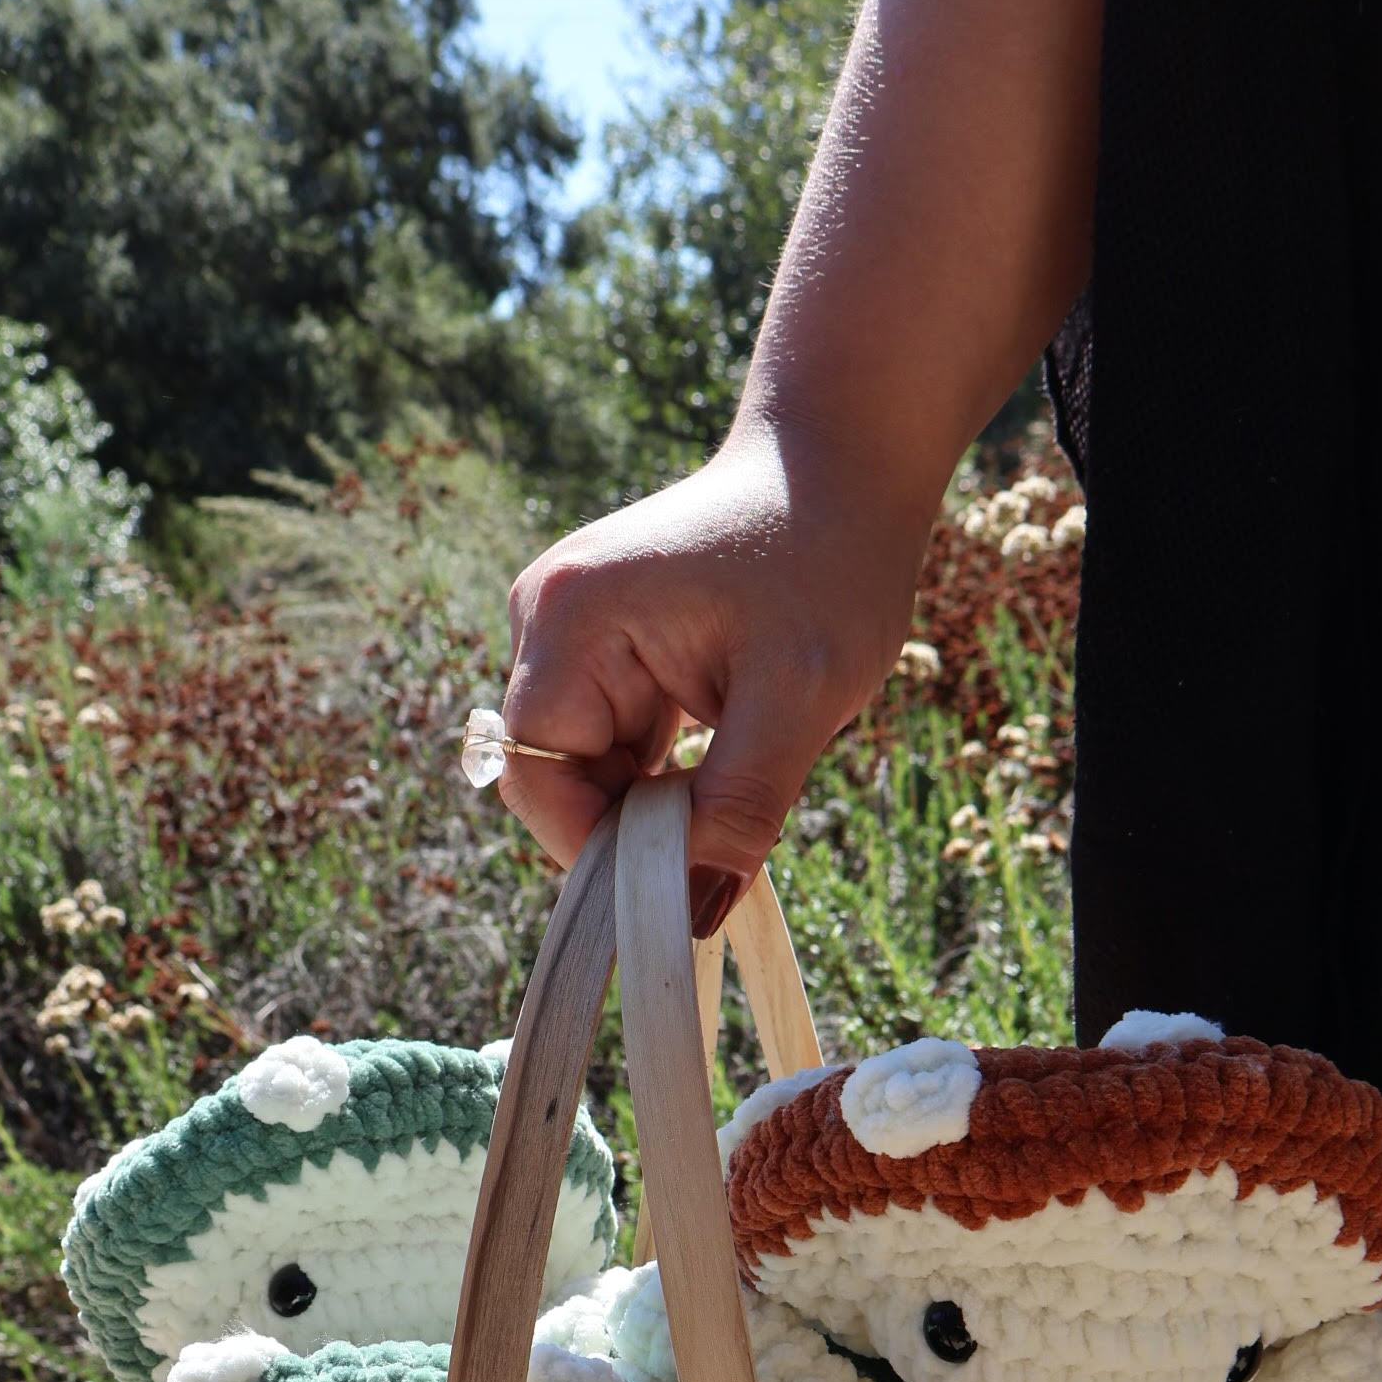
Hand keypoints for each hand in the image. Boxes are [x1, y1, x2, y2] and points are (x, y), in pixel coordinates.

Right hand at [499, 417, 932, 925]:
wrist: (844, 463)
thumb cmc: (830, 560)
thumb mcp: (800, 698)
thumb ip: (740, 811)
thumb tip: (691, 918)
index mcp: (569, 617)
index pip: (538, 777)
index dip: (597, 847)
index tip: (682, 881)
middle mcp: (544, 617)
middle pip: (556, 778)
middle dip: (636, 826)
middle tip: (732, 831)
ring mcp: (566, 629)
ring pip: (589, 769)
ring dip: (659, 799)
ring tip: (747, 762)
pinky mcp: (599, 643)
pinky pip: (613, 744)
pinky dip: (667, 773)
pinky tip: (731, 747)